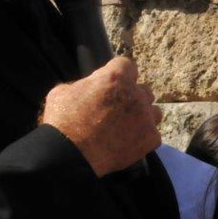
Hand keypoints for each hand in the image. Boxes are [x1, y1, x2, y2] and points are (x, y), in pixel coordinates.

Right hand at [41, 56, 161, 176]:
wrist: (71, 154)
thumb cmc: (63, 122)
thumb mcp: (64, 92)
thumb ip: (85, 85)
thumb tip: (91, 86)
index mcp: (115, 78)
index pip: (127, 64)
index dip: (119, 73)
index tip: (113, 82)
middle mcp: (136, 95)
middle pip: (143, 89)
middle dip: (132, 96)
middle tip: (118, 108)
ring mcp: (146, 117)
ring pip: (154, 111)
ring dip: (143, 115)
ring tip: (126, 125)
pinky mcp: (152, 138)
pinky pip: (153, 133)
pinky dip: (143, 136)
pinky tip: (128, 141)